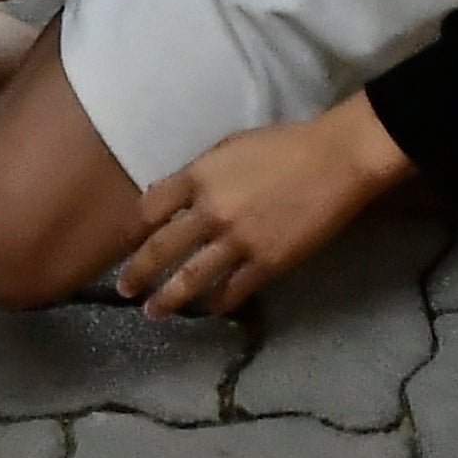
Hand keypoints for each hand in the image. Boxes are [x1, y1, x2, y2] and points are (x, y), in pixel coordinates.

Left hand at [115, 97, 407, 316]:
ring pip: (191, 279)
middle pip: (162, 249)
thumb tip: (166, 196)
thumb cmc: (284, 145)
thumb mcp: (231, 145)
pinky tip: (210, 309)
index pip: (150, 209)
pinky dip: (218, 303)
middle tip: (124, 290)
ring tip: (152, 312)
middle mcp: (211, 211)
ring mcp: (238, 240)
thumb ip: (198, 173)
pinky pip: (233, 290)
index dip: (131, 231)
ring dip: (169, 299)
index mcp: (200, 176)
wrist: (336, 159)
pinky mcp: (266, 263)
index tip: (122, 246)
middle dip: (138, 273)